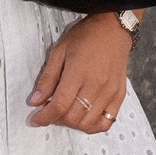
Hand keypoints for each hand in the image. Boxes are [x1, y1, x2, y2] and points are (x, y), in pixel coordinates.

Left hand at [27, 13, 130, 134]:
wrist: (113, 28)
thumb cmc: (86, 36)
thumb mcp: (59, 51)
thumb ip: (47, 78)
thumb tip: (35, 101)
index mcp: (78, 72)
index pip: (60, 105)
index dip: (45, 117)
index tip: (36, 120)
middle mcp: (96, 85)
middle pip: (73, 117)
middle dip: (56, 119)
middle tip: (49, 111)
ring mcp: (110, 92)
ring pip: (88, 123)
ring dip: (73, 124)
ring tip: (65, 113)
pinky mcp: (119, 95)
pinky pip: (107, 122)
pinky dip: (93, 126)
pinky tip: (83, 117)